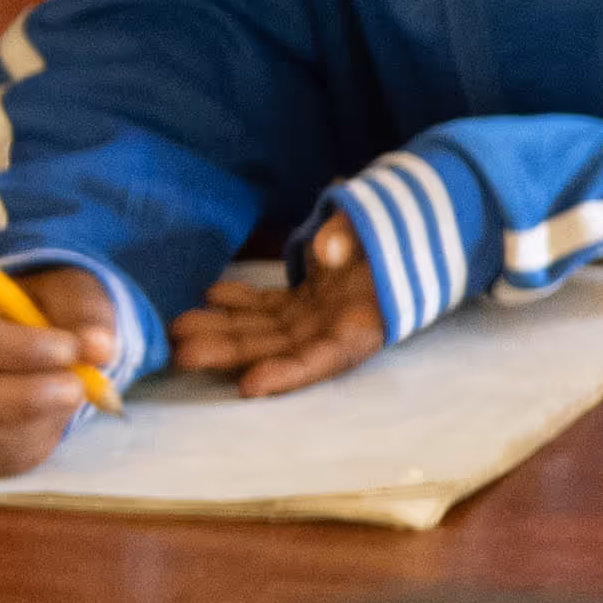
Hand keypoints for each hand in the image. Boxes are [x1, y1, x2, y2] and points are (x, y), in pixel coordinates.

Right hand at [0, 261, 132, 476]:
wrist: (13, 349)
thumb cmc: (31, 315)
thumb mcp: (61, 293)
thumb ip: (82, 311)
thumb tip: (99, 347)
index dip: (22, 347)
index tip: (70, 349)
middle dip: (29, 396)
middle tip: (77, 386)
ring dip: (39, 421)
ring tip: (72, 395)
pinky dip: (38, 440)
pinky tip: (57, 415)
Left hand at [165, 218, 391, 398]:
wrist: (422, 220)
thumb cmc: (409, 229)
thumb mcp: (389, 229)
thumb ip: (357, 236)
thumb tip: (325, 250)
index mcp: (369, 322)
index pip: (326, 358)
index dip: (288, 373)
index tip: (249, 383)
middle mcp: (340, 328)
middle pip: (281, 349)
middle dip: (233, 352)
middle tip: (184, 352)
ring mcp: (321, 315)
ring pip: (265, 331)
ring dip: (223, 330)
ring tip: (179, 326)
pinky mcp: (308, 301)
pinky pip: (269, 308)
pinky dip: (240, 304)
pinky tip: (211, 294)